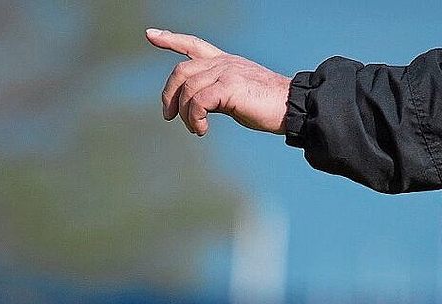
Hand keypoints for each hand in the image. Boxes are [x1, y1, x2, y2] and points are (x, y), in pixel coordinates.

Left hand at [145, 28, 290, 136]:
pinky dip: (195, 119)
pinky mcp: (229, 86)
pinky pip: (198, 102)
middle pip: (181, 71)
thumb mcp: (234, 98)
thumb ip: (214, 96)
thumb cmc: (266, 107)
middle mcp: (223, 62)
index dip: (170, 39)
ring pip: (188, 90)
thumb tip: (196, 108)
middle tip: (169, 116)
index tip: (151, 35)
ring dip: (186, 115)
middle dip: (169, 95)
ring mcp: (226, 71)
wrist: (290, 106)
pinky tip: (202, 130)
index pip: (192, 44)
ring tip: (196, 129)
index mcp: (224, 61)